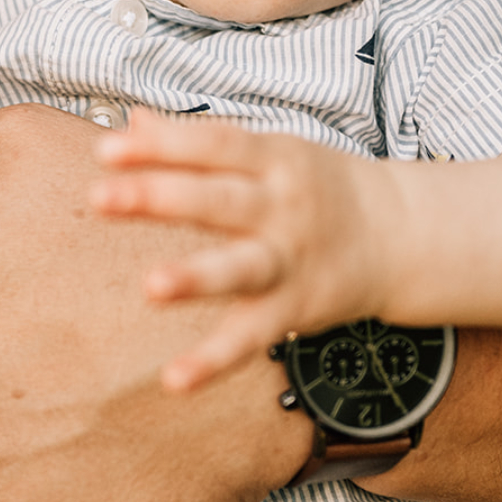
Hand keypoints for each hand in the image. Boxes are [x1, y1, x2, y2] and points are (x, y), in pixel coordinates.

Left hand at [93, 109, 389, 389]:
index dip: (159, 146)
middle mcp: (281, 206)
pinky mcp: (293, 309)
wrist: (399, 232)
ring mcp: (289, 259)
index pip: (211, 146)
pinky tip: (174, 379)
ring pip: (240, 269)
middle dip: (160, 197)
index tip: (106, 150)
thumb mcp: (266, 150)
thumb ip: (197, 141)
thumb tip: (132, 121)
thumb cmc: (316, 185)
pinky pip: (251, 336)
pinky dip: (215, 360)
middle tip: (101, 197)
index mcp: (272, 158)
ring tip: (150, 286)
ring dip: (196, 277)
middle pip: (218, 199)